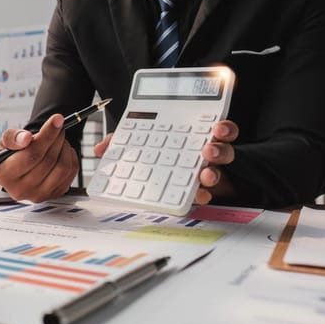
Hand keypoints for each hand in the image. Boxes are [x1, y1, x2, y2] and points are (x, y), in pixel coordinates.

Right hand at [0, 114, 78, 201]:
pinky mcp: (55, 194)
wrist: (21, 168)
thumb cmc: (12, 155)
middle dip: (57, 138)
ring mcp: (40, 195)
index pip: (32, 155)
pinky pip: (71, 172)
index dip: (47, 135)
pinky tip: (62, 151)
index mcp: (6, 176)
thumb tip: (26, 138)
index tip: (57, 120)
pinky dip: (70, 157)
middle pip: (48, 160)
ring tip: (59, 139)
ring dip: (65, 147)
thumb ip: (13, 137)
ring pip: (62, 167)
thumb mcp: (6, 142)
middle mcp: (22, 190)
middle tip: (59, 125)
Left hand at [94, 120, 238, 204]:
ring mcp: (203, 176)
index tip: (218, 127)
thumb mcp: (135, 145)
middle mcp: (203, 156)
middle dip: (219, 149)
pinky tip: (198, 195)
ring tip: (205, 174)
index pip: (215, 129)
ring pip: (217, 172)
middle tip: (208, 150)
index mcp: (193, 137)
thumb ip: (120, 142)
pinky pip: (206, 196)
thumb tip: (101, 149)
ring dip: (213, 173)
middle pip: (222, 150)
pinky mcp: (199, 195)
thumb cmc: (152, 158)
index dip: (223, 128)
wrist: (156, 188)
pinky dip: (202, 196)